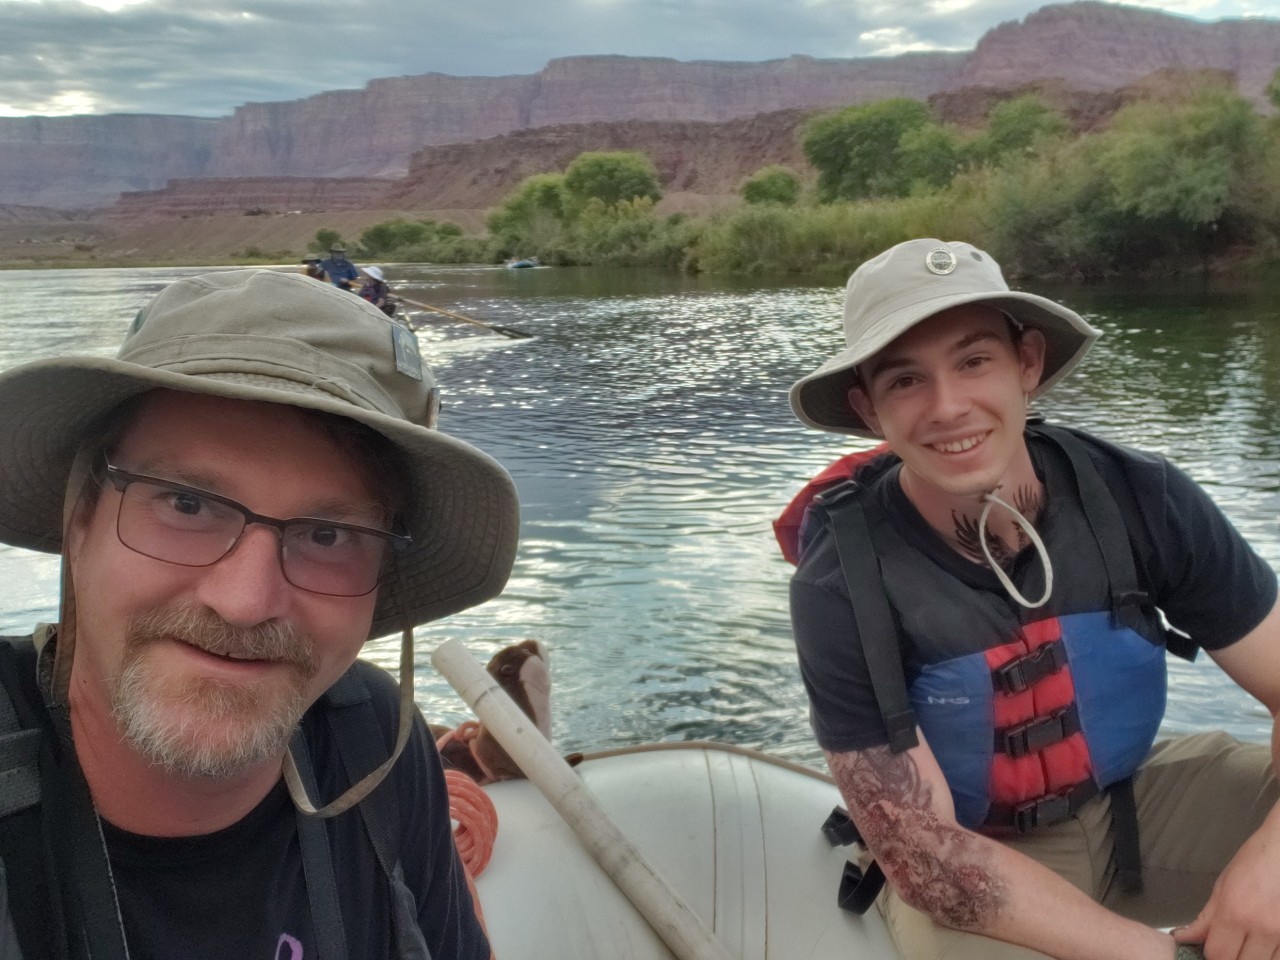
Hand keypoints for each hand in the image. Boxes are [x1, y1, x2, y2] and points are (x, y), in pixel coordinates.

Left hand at [1175, 821, 1279, 959]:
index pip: (1218, 954)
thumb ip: (1205, 917)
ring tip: (1247, 942)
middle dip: (1231, 958)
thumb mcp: (1223, 885)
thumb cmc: (1256, 861)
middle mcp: (1262, 928)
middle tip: (1228, 945)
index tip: (1211, 947)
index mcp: (1236, 913)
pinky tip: (1263, 942)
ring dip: (1252, 957)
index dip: (1211, 955)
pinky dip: (1270, 954)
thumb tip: (1186, 936)